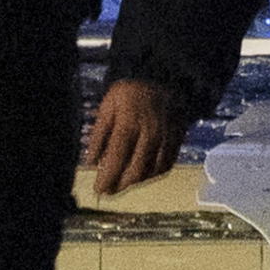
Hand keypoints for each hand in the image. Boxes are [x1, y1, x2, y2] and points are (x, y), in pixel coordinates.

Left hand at [83, 77, 188, 196]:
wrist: (166, 77)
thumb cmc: (131, 92)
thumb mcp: (108, 105)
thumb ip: (99, 133)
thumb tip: (91, 161)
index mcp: (130, 122)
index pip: (117, 158)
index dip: (107, 178)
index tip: (98, 190)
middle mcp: (151, 133)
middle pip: (136, 171)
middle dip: (120, 185)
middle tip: (108, 191)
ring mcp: (167, 139)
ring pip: (151, 172)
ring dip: (135, 182)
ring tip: (121, 183)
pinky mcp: (178, 141)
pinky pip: (165, 167)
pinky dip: (151, 175)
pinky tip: (140, 174)